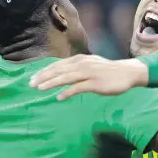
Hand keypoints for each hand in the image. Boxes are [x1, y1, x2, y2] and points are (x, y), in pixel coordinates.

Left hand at [29, 54, 148, 99]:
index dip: (45, 71)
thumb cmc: (108, 71)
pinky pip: (78, 88)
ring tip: (39, 89)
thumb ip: (77, 68)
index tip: (33, 78)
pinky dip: (67, 92)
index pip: (58, 65)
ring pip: (66, 77)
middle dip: (44, 77)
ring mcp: (89, 73)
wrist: (127, 72)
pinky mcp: (95, 83)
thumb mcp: (90, 65)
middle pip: (59, 70)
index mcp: (80, 59)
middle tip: (31, 84)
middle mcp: (82, 64)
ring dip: (51, 83)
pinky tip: (59, 97)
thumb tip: (63, 73)